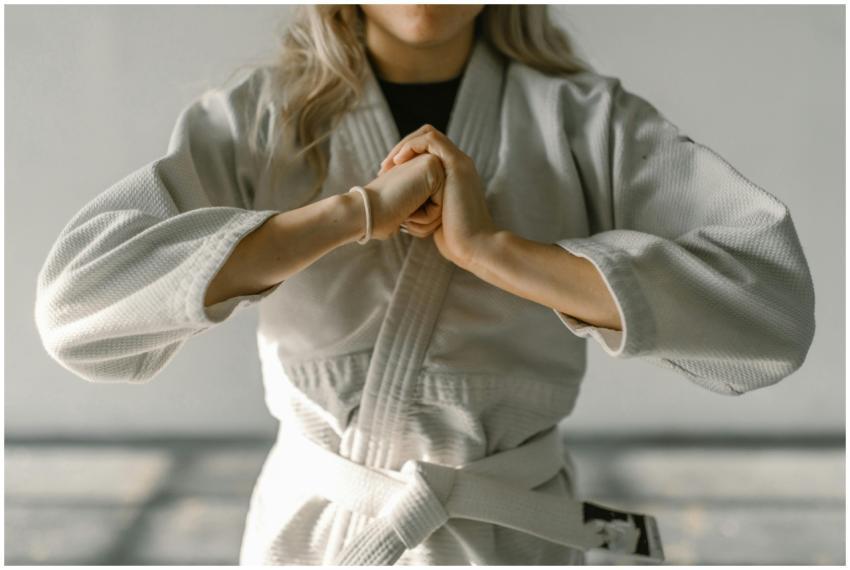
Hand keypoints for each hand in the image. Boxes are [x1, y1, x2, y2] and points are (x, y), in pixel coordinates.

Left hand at [378, 124, 497, 267]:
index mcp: (454, 175)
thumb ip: (425, 205)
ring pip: (428, 134)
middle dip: (402, 148)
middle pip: (427, 138)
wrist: (473, 245)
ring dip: (404, 145)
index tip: (388, 173)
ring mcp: (460, 162)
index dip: (405, 156)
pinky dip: (411, 146)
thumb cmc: (454, 238)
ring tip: (388, 164)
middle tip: (384, 167)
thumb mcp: (434, 216)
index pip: (428, 151)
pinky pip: (430, 140)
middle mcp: (459, 164)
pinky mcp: (457, 164)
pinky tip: (398, 162)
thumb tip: (406, 208)